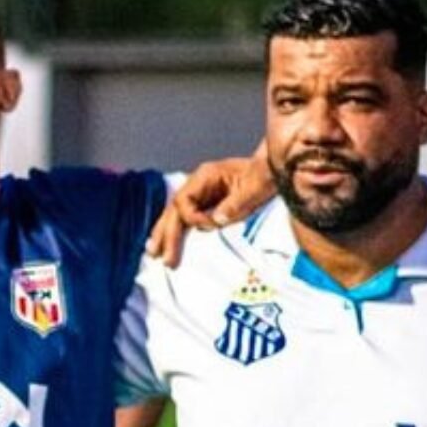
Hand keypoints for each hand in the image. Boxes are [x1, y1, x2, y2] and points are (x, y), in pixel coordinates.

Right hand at [146, 152, 274, 267]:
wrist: (273, 170)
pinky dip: (176, 232)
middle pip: (174, 209)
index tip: (210, 226)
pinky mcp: (205, 204)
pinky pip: (185, 219)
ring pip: (175, 215)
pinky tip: (167, 244)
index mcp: (205, 176)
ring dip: (165, 234)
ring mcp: (199, 194)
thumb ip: (234, 204)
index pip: (184, 199)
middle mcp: (197, 184)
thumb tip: (215, 221)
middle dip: (166, 233)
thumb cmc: (264, 176)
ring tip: (154, 253)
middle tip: (161, 256)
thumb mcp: (254, 189)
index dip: (192, 217)